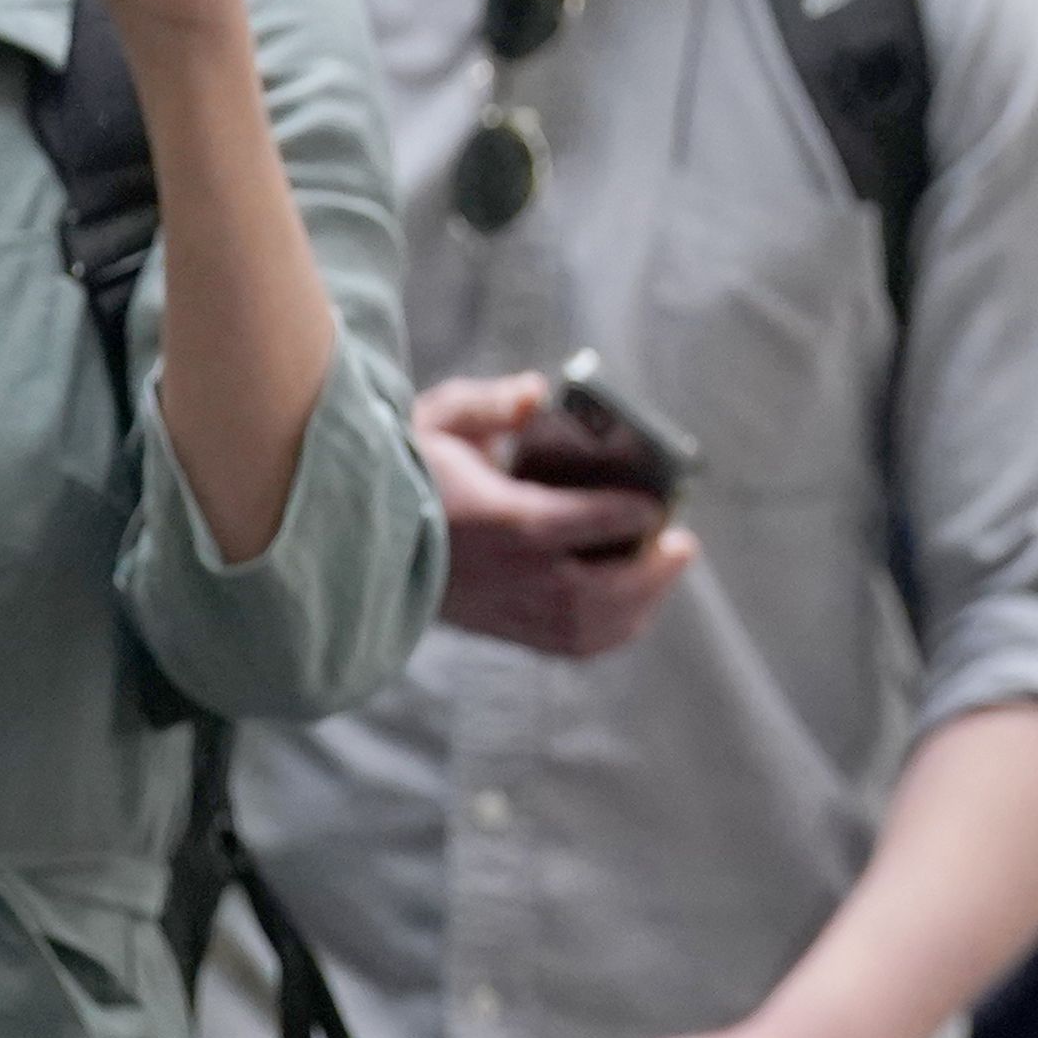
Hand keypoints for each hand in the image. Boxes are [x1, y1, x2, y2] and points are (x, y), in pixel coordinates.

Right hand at [418, 373, 696, 657]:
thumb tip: (536, 392)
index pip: (584, 522)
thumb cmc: (404, 473)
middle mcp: (510, 574)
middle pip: (597, 590)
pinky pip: (569, 644)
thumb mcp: (438, 422)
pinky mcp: (501, 629)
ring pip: (588, 625)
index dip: (631, 514)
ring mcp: (505, 609)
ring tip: (665, 567)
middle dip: (650, 570)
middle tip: (682, 542)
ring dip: (638, 602)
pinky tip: (634, 605)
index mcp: (503, 520)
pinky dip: (611, 630)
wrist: (355, 540)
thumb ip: (490, 404)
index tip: (659, 502)